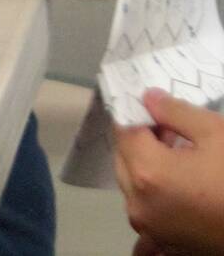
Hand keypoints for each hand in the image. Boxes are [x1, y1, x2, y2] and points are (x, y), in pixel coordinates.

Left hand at [114, 88, 223, 255]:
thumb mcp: (216, 134)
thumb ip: (176, 111)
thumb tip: (148, 98)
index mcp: (147, 172)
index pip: (124, 131)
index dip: (137, 115)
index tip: (153, 108)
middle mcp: (137, 202)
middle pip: (123, 157)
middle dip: (140, 140)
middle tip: (169, 132)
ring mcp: (147, 225)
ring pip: (130, 184)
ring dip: (144, 166)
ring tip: (177, 158)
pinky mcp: (161, 240)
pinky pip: (142, 209)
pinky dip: (150, 194)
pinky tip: (174, 186)